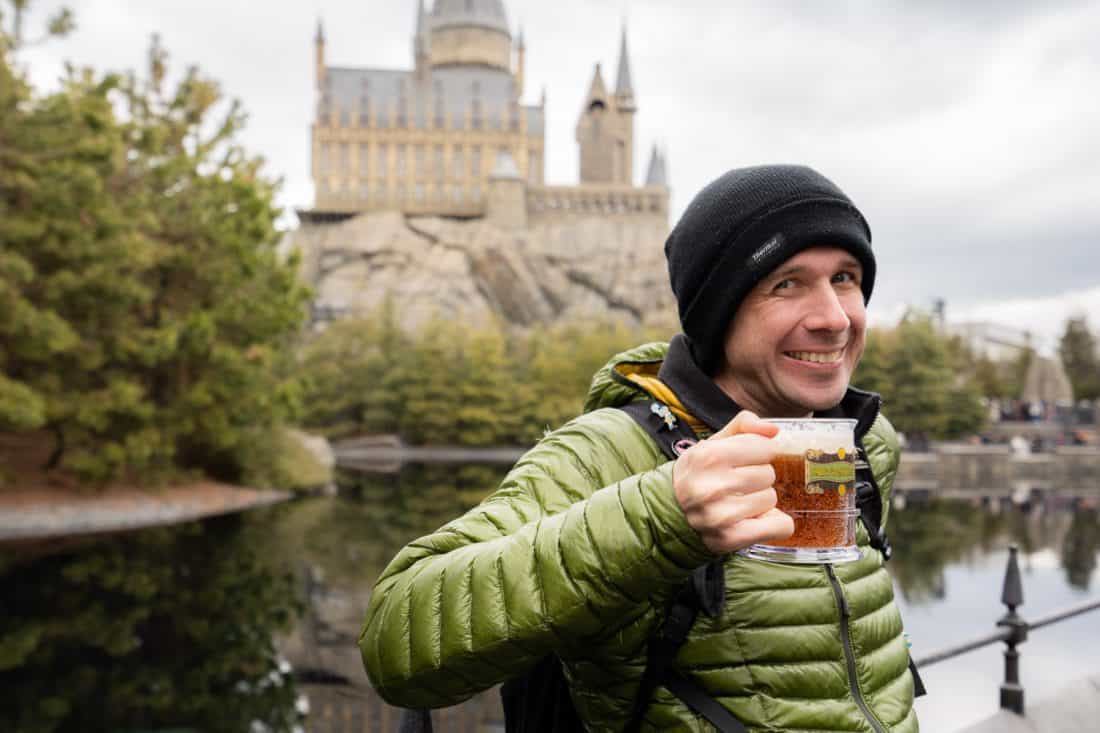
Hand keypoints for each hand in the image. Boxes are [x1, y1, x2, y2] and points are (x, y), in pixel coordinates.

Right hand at [672, 410, 794, 553]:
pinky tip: (755, 519)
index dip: (759, 453)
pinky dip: (774, 523)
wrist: (670, 510)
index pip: (766, 447)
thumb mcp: (712, 443)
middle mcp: (712, 486)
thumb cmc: (698, 474)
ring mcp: (721, 515)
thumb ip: (743, 426)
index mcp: (709, 456)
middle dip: (758, 477)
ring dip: (761, 500)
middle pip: (768, 474)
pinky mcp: (731, 538)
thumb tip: (773, 430)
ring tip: (740, 501)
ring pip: (772, 498)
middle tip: (739, 484)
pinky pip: (780, 526)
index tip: (745, 461)